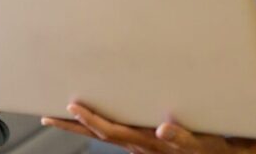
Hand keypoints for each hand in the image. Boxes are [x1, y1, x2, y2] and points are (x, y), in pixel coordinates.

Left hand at [42, 103, 244, 153]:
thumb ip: (182, 137)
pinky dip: (97, 125)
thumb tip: (164, 127)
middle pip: (98, 134)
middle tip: (46, 116)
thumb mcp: (200, 142)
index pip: (110, 131)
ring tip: (59, 116)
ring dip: (80, 127)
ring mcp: (138, 146)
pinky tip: (89, 118)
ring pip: (103, 134)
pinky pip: (114, 132)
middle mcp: (137, 145)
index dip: (90, 120)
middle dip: (71, 126)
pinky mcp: (142, 143)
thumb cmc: (208, 148)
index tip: (71, 107)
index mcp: (146, 142)